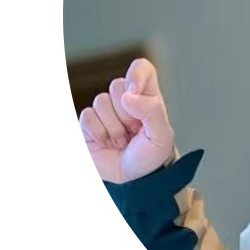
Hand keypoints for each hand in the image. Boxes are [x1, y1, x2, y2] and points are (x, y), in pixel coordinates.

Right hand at [78, 58, 175, 182]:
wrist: (133, 181)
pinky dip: (99, 133)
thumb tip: (127, 95)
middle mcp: (125, 100)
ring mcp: (105, 111)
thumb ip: (152, 111)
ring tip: (122, 141)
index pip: (141, 68)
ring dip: (114, 127)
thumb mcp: (162, 136)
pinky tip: (107, 143)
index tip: (135, 93)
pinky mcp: (88, 124)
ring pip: (101, 101)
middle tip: (134, 131)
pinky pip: (87, 116)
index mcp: (147, 97)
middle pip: (117, 85)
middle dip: (127, 113)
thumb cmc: (151, 157)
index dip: (136, 74)